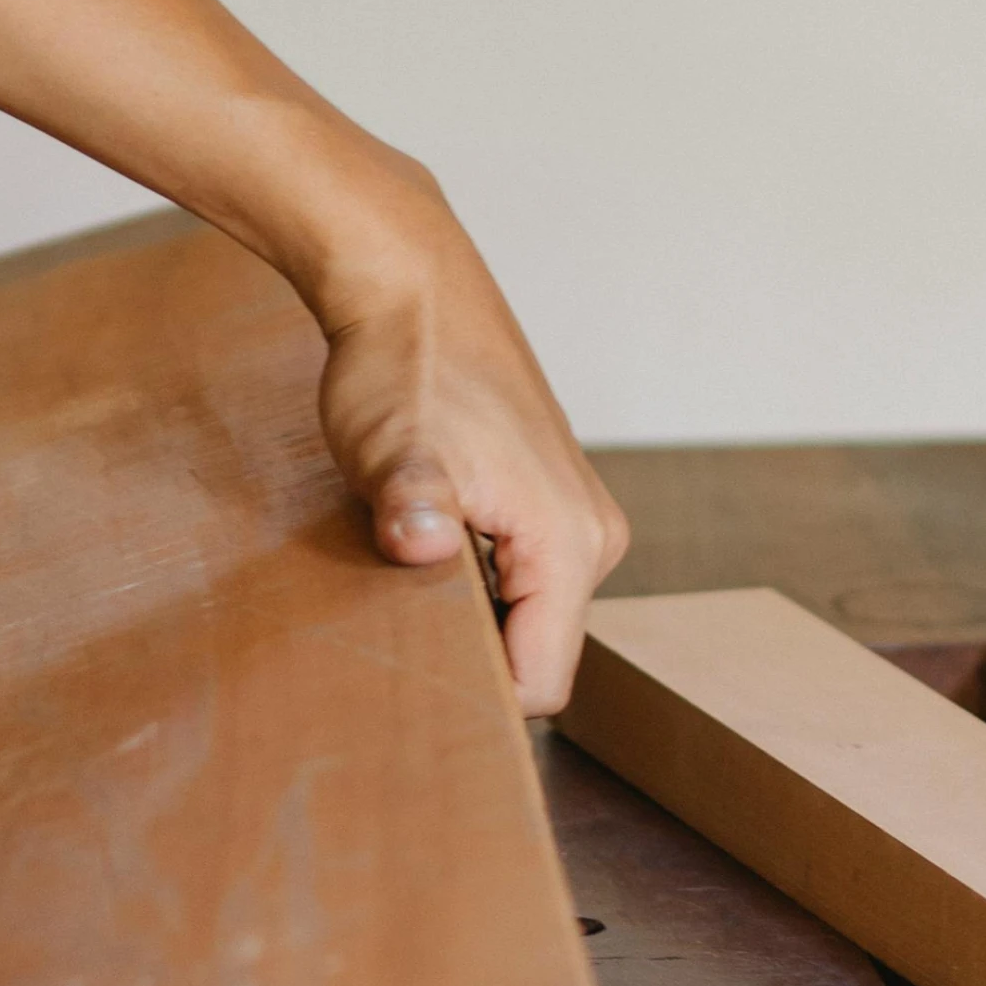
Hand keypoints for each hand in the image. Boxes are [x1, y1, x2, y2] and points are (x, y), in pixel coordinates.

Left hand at [312, 199, 627, 715]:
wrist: (412, 290)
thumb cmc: (405, 367)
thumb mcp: (394, 446)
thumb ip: (412, 504)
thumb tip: (425, 542)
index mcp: (570, 541)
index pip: (542, 682)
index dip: (476, 695)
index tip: (409, 676)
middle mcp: (592, 537)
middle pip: (537, 653)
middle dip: (470, 654)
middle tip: (394, 619)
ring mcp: (575, 517)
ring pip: (526, 615)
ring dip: (467, 612)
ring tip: (405, 573)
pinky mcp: (549, 501)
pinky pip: (519, 577)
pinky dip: (472, 578)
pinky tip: (423, 542)